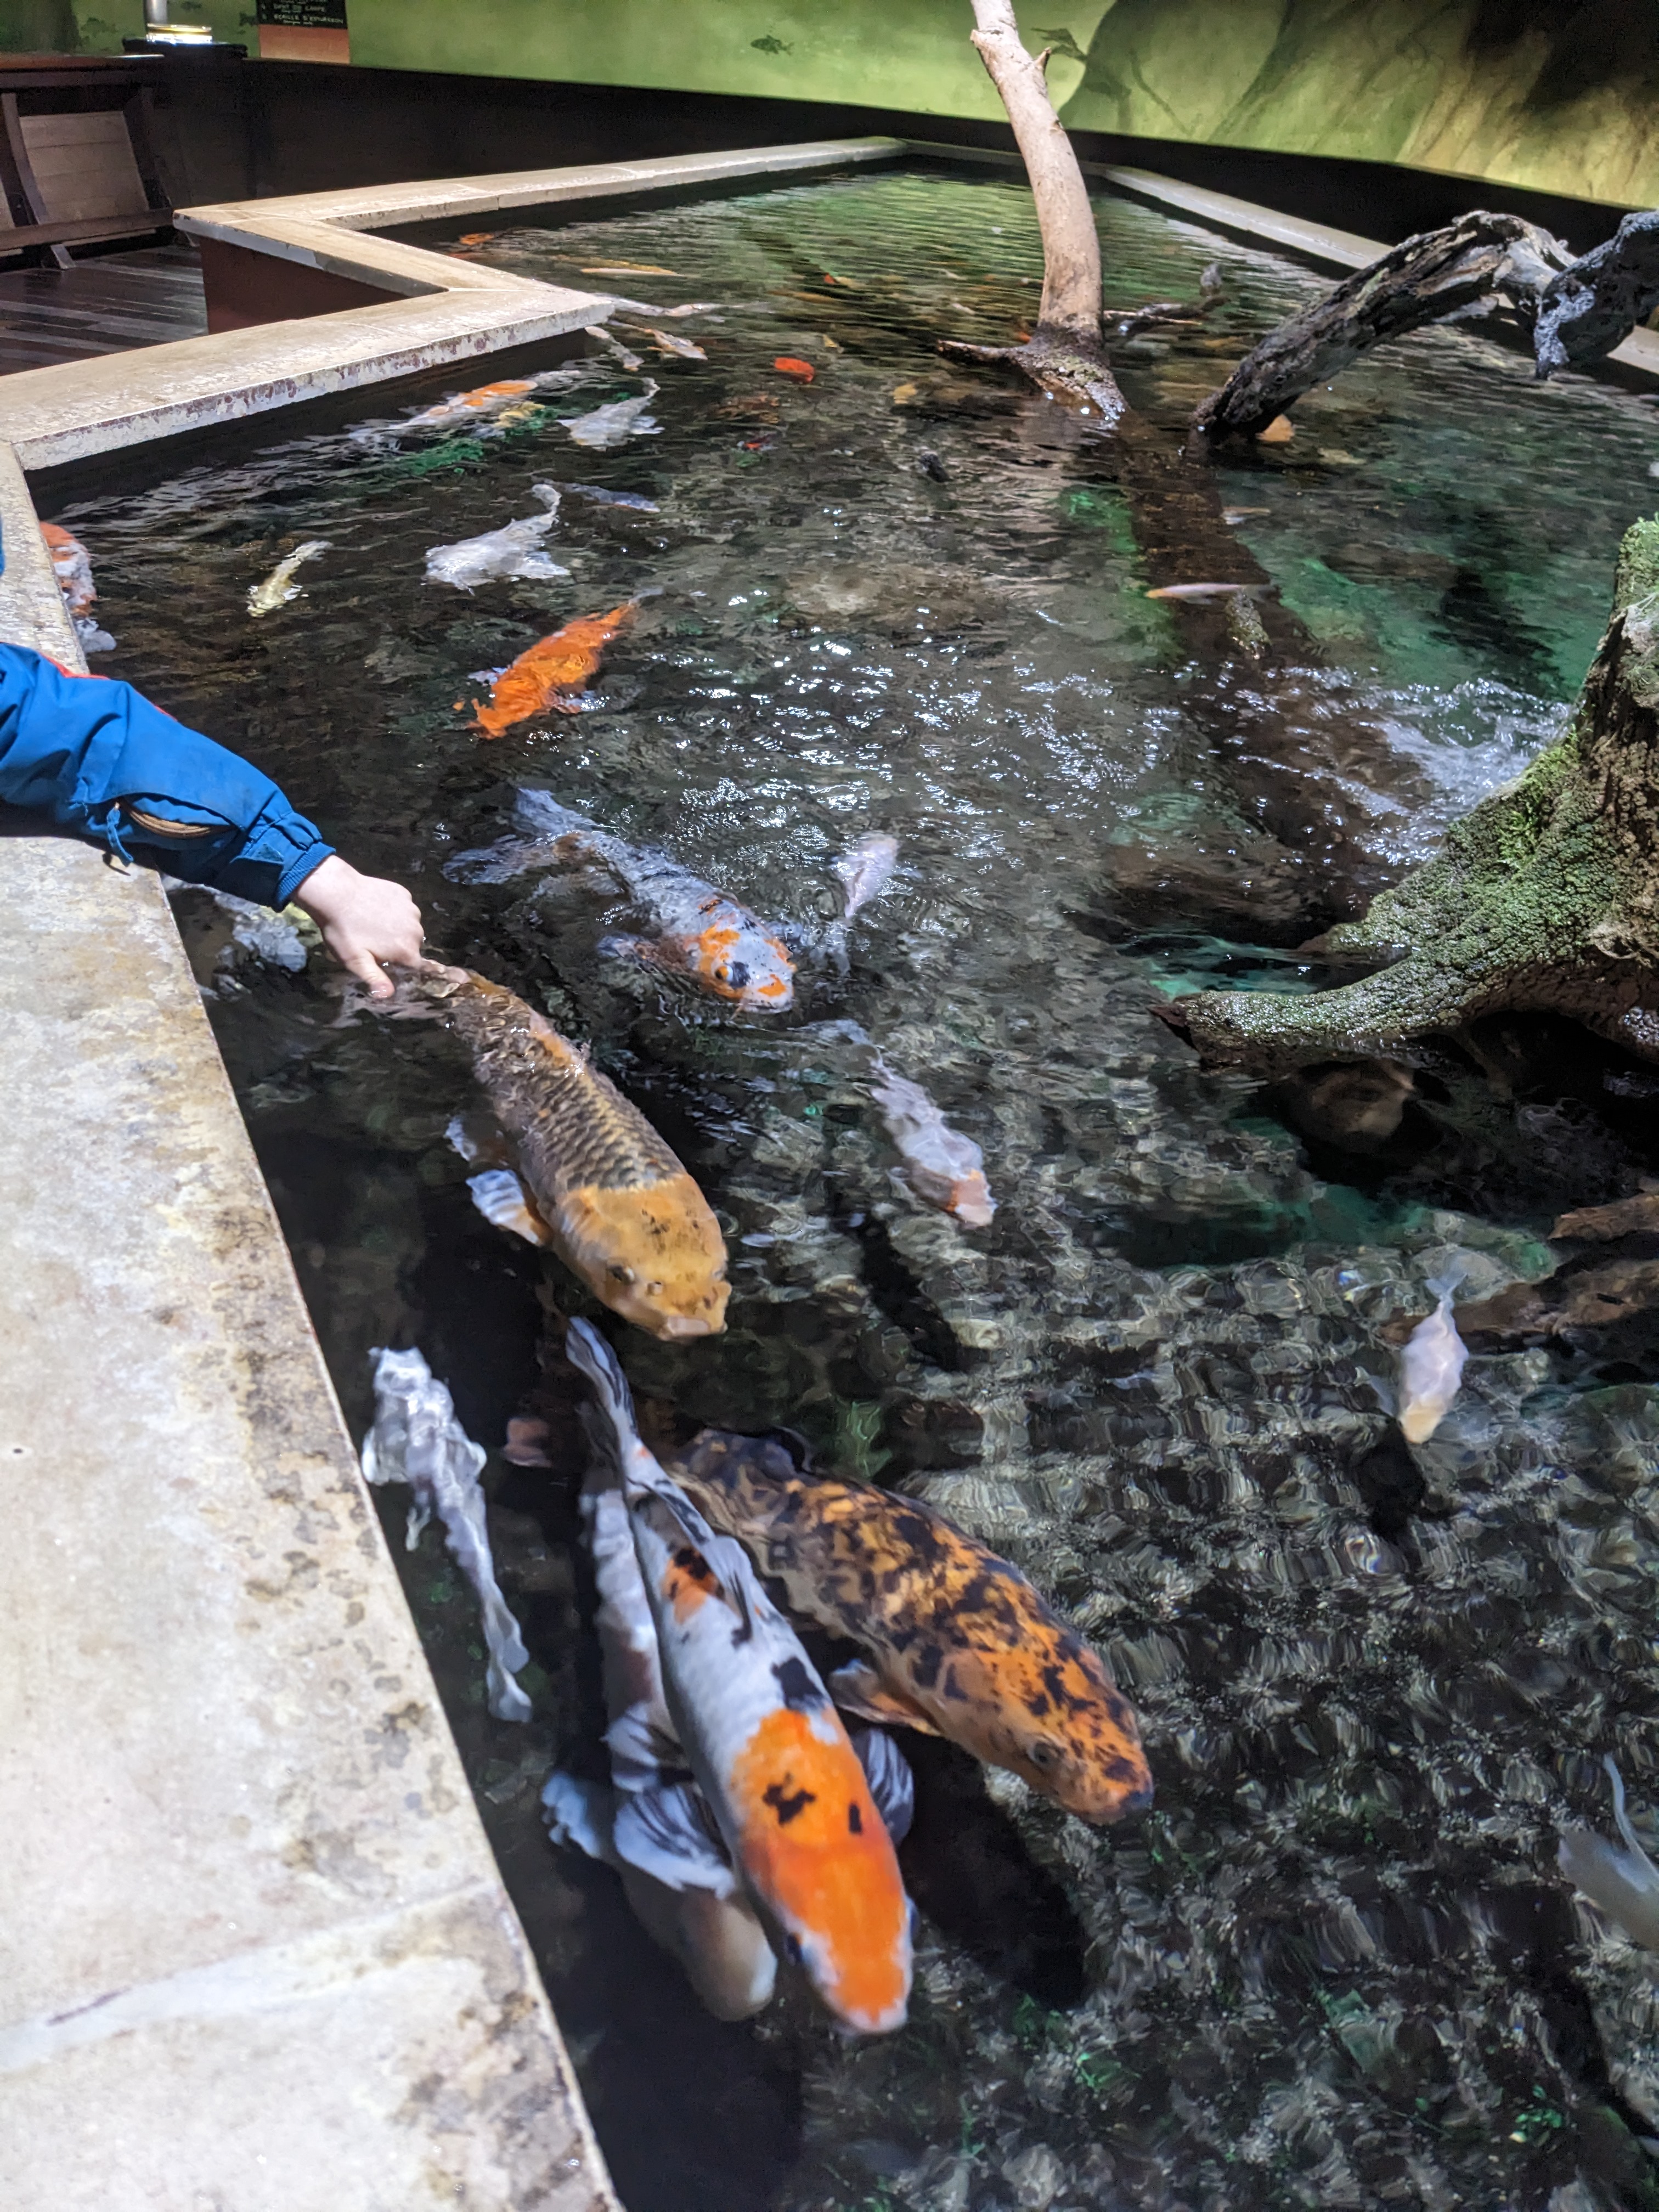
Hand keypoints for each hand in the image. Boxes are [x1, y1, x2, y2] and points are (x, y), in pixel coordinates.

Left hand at [293, 855, 424, 999]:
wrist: (336, 892)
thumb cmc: (343, 931)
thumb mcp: (355, 960)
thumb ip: (374, 979)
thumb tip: (387, 995)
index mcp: (406, 950)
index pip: (416, 966)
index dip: (402, 966)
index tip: (387, 962)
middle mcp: (415, 930)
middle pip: (412, 945)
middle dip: (398, 947)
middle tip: (373, 942)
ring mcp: (411, 909)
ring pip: (409, 925)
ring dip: (397, 927)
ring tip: (373, 924)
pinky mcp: (404, 894)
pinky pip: (404, 907)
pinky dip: (395, 909)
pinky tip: (375, 908)